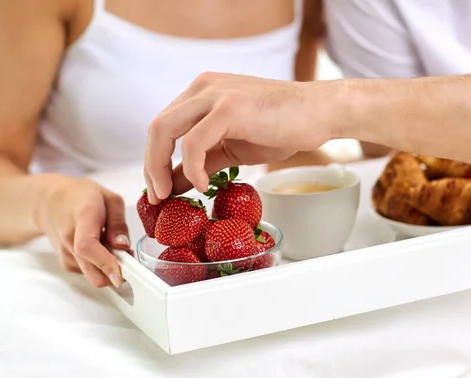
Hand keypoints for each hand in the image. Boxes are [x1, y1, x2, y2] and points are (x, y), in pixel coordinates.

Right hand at [36, 177, 130, 287]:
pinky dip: (99, 267)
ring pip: (94, 277)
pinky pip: (90, 273)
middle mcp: (70, 239)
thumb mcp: (109, 199)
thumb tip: (123, 246)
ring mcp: (66, 253)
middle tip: (128, 258)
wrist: (50, 203)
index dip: (105, 263)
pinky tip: (99, 248)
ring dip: (108, 269)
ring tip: (111, 246)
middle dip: (116, 273)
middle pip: (92, 272)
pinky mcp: (66, 263)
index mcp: (83, 217)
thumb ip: (118, 223)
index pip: (87, 246)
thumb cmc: (81, 197)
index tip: (119, 274)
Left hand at [144, 72, 335, 201]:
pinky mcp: (230, 108)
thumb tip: (174, 185)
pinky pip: (194, 142)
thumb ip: (202, 164)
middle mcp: (203, 88)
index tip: (156, 190)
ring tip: (168, 195)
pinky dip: (191, 168)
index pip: (163, 127)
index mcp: (201, 93)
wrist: (319, 112)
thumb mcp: (231, 150)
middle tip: (155, 197)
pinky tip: (201, 185)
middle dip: (150, 166)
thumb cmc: (281, 127)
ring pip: (165, 130)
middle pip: (157, 128)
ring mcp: (215, 94)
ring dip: (158, 167)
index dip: (154, 160)